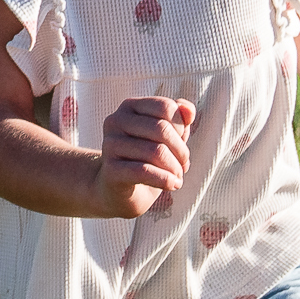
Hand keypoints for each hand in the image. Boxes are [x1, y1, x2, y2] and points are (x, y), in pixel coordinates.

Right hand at [91, 96, 193, 217]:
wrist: (121, 191)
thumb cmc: (146, 158)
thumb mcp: (167, 138)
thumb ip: (179, 119)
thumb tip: (189, 111)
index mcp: (129, 107)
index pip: (166, 107)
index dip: (181, 128)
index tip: (181, 144)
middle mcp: (115, 121)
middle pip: (161, 128)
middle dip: (181, 150)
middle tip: (183, 165)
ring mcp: (110, 145)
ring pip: (155, 151)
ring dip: (175, 168)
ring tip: (177, 177)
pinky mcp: (110, 170)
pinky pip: (144, 171)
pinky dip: (165, 180)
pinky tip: (173, 185)